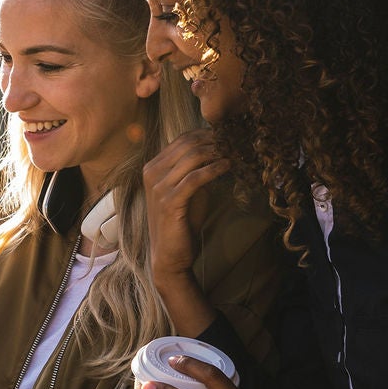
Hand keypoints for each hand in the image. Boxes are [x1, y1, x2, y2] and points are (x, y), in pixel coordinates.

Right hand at [142, 129, 228, 282]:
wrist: (170, 254)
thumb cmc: (182, 222)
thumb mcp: (188, 190)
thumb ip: (196, 170)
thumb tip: (219, 150)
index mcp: (153, 167)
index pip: (182, 140)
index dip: (206, 134)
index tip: (227, 134)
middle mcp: (152, 173)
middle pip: (187, 144)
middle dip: (213, 140)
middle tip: (235, 141)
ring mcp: (158, 187)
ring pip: (192, 157)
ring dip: (217, 152)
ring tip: (234, 152)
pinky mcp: (169, 202)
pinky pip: (195, 178)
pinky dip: (214, 169)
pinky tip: (228, 166)